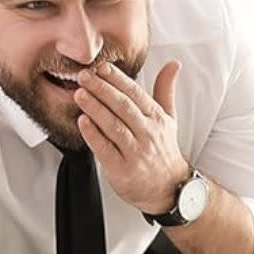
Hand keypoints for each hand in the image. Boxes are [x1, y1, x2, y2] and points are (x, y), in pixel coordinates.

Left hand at [75, 61, 189, 214]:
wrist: (169, 189)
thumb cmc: (163, 151)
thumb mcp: (168, 119)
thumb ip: (165, 90)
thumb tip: (173, 64)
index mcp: (156, 118)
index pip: (136, 93)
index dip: (118, 79)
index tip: (102, 68)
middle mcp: (148, 134)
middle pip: (123, 107)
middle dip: (102, 89)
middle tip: (84, 76)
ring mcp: (136, 153)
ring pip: (114, 126)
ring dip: (95, 108)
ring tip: (80, 94)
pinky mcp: (122, 170)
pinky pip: (105, 149)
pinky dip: (93, 135)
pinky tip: (82, 121)